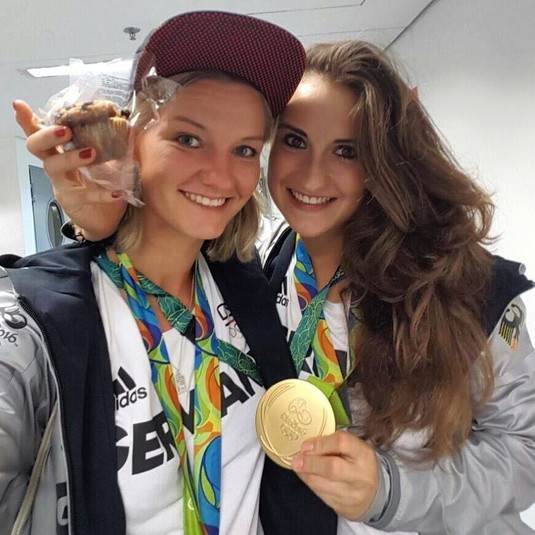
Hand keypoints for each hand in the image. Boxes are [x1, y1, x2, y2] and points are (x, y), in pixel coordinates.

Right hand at [13, 100, 127, 241]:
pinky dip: (102, 193)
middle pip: (37, 146)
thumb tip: (130, 126)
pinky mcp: (72, 201)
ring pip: (52, 167)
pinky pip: (83, 195)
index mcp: (62, 151)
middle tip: (66, 130)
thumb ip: (115, 145)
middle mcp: (57, 165)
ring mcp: (61, 184)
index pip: (42, 132)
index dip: (29, 120)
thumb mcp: (110, 161)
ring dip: (69, 157)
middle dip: (47, 135)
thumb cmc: (104, 184)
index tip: (19, 104)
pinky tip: (116, 193)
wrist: (108, 217)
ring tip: (91, 152)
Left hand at [291, 430, 379, 520]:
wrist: (376, 494)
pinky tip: (306, 476)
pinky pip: (321, 495)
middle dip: (310, 463)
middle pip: (332, 468)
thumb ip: (334, 442)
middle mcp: (360, 474)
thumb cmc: (359, 464)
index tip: (306, 444)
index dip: (320, 443)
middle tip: (296, 459)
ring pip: (323, 485)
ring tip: (297, 465)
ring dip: (306, 474)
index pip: (342, 443)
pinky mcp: (344, 508)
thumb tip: (308, 441)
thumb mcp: (354, 448)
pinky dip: (310, 484)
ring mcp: (353, 494)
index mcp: (363, 454)